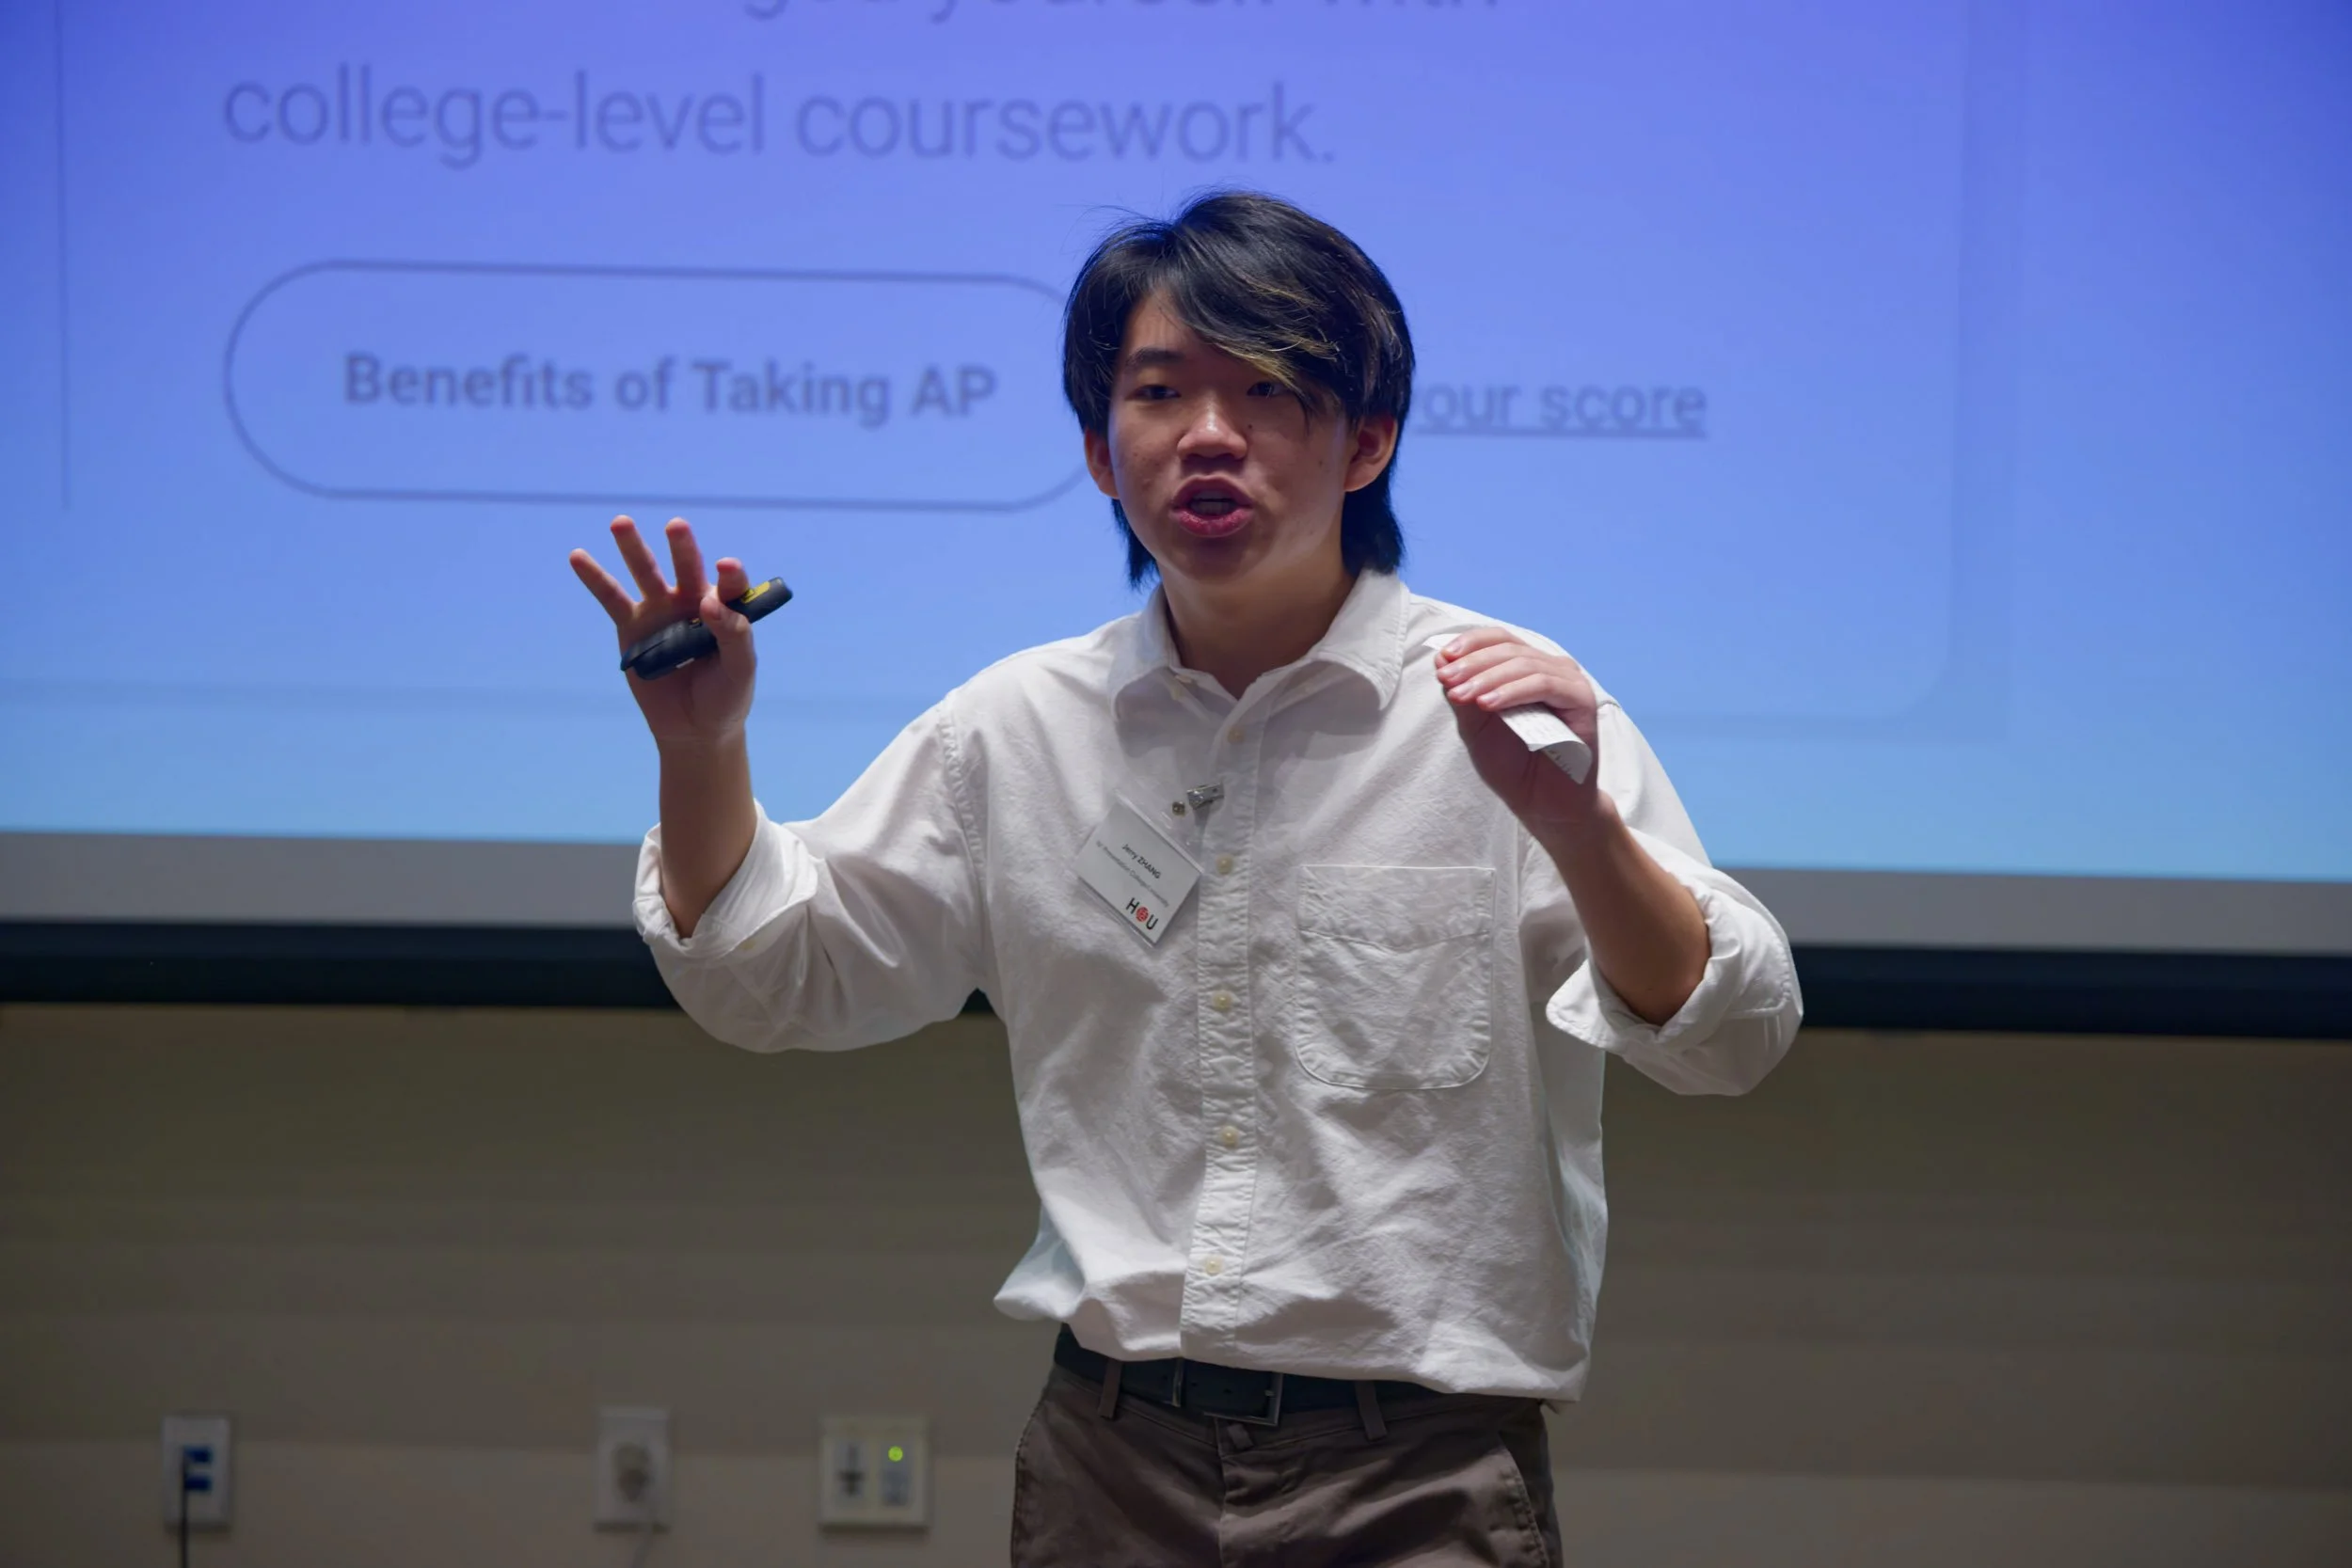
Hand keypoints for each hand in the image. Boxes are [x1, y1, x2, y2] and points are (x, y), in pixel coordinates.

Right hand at [569, 515, 758, 749]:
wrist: (695, 727)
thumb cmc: (727, 695)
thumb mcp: (741, 670)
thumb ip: (734, 635)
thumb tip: (707, 603)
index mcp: (725, 609)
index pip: (729, 585)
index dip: (728, 575)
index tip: (726, 567)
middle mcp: (691, 601)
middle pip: (686, 568)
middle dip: (682, 548)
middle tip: (677, 526)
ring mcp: (660, 612)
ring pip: (645, 574)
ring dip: (633, 548)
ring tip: (621, 522)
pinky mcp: (631, 627)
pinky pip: (611, 599)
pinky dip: (594, 577)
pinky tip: (577, 556)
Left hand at [1434, 627, 1603, 840]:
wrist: (1542, 804)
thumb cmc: (1513, 765)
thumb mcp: (1476, 726)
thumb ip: (1463, 694)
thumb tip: (1442, 657)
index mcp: (1528, 668)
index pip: (1499, 640)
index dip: (1470, 644)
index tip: (1442, 661)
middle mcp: (1551, 669)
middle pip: (1509, 649)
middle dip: (1473, 664)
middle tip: (1447, 679)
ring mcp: (1568, 682)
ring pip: (1524, 665)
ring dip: (1487, 678)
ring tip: (1462, 695)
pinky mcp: (1581, 700)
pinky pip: (1544, 686)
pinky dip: (1512, 692)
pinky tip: (1488, 705)